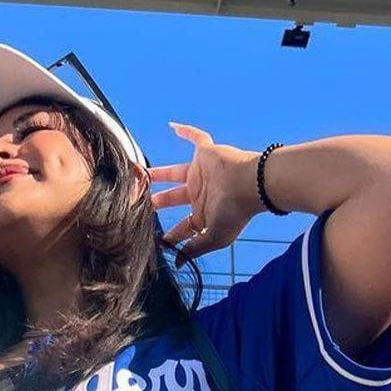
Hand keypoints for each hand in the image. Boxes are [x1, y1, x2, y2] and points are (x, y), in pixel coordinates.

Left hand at [149, 123, 259, 263]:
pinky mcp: (207, 153)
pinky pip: (196, 138)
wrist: (250, 184)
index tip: (153, 239)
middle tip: (139, 202)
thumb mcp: (214, 237)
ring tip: (141, 174)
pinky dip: (186, 131)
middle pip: (173, 198)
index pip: (182, 226)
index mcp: (203, 214)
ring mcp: (202, 173)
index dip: (169, 234)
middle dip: (157, 202)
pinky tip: (172, 126)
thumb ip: (194, 250)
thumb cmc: (235, 212)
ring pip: (176, 172)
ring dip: (160, 173)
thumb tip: (177, 264)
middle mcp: (200, 194)